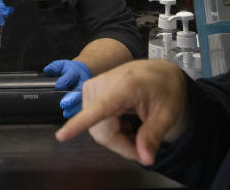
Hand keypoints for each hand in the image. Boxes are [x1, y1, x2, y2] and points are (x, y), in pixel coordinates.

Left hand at [43, 60, 92, 117]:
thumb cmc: (70, 70)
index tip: (58, 86)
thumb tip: (47, 71)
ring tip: (66, 113)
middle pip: (79, 90)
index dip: (64, 81)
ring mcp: (86, 92)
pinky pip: (83, 106)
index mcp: (75, 72)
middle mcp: (82, 82)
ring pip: (83, 100)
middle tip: (63, 103)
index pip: (71, 76)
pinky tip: (71, 115)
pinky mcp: (87, 99)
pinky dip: (77, 112)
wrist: (82, 73)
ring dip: (75, 108)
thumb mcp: (61, 65)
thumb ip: (54, 68)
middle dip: (72, 98)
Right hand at [55, 60, 188, 165]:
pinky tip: (124, 124)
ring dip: (115, 137)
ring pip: (95, 128)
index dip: (79, 124)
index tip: (62, 135)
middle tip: (143, 147)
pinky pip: (93, 120)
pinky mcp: (89, 91)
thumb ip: (153, 136)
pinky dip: (108, 129)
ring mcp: (92, 87)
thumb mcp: (167, 113)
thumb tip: (145, 158)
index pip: (99, 109)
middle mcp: (102, 84)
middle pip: (100, 129)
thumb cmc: (165, 88)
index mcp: (124, 87)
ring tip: (135, 131)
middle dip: (120, 144)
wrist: (159, 71)